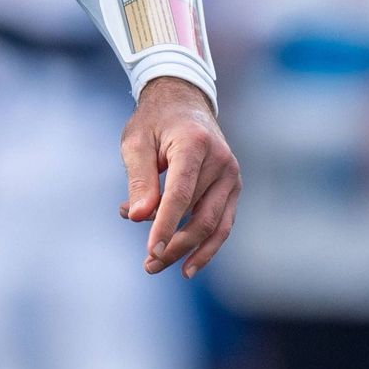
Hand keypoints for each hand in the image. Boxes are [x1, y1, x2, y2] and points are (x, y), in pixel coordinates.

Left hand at [119, 76, 240, 278]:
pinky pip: (223, 223)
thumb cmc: (155, 122)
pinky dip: (206, 245)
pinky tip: (188, 264)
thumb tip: (139, 217)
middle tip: (148, 264)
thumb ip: (139, 180)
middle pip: (201, 215)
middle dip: (174, 245)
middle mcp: (221, 160)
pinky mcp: (233, 186)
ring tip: (159, 266)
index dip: (166, 225)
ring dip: (188, 250)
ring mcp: (231, 174)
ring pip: (215, 225)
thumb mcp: (136, 143)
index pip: (181, 193)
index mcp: (195, 144)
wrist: (184, 102)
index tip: (150, 251)